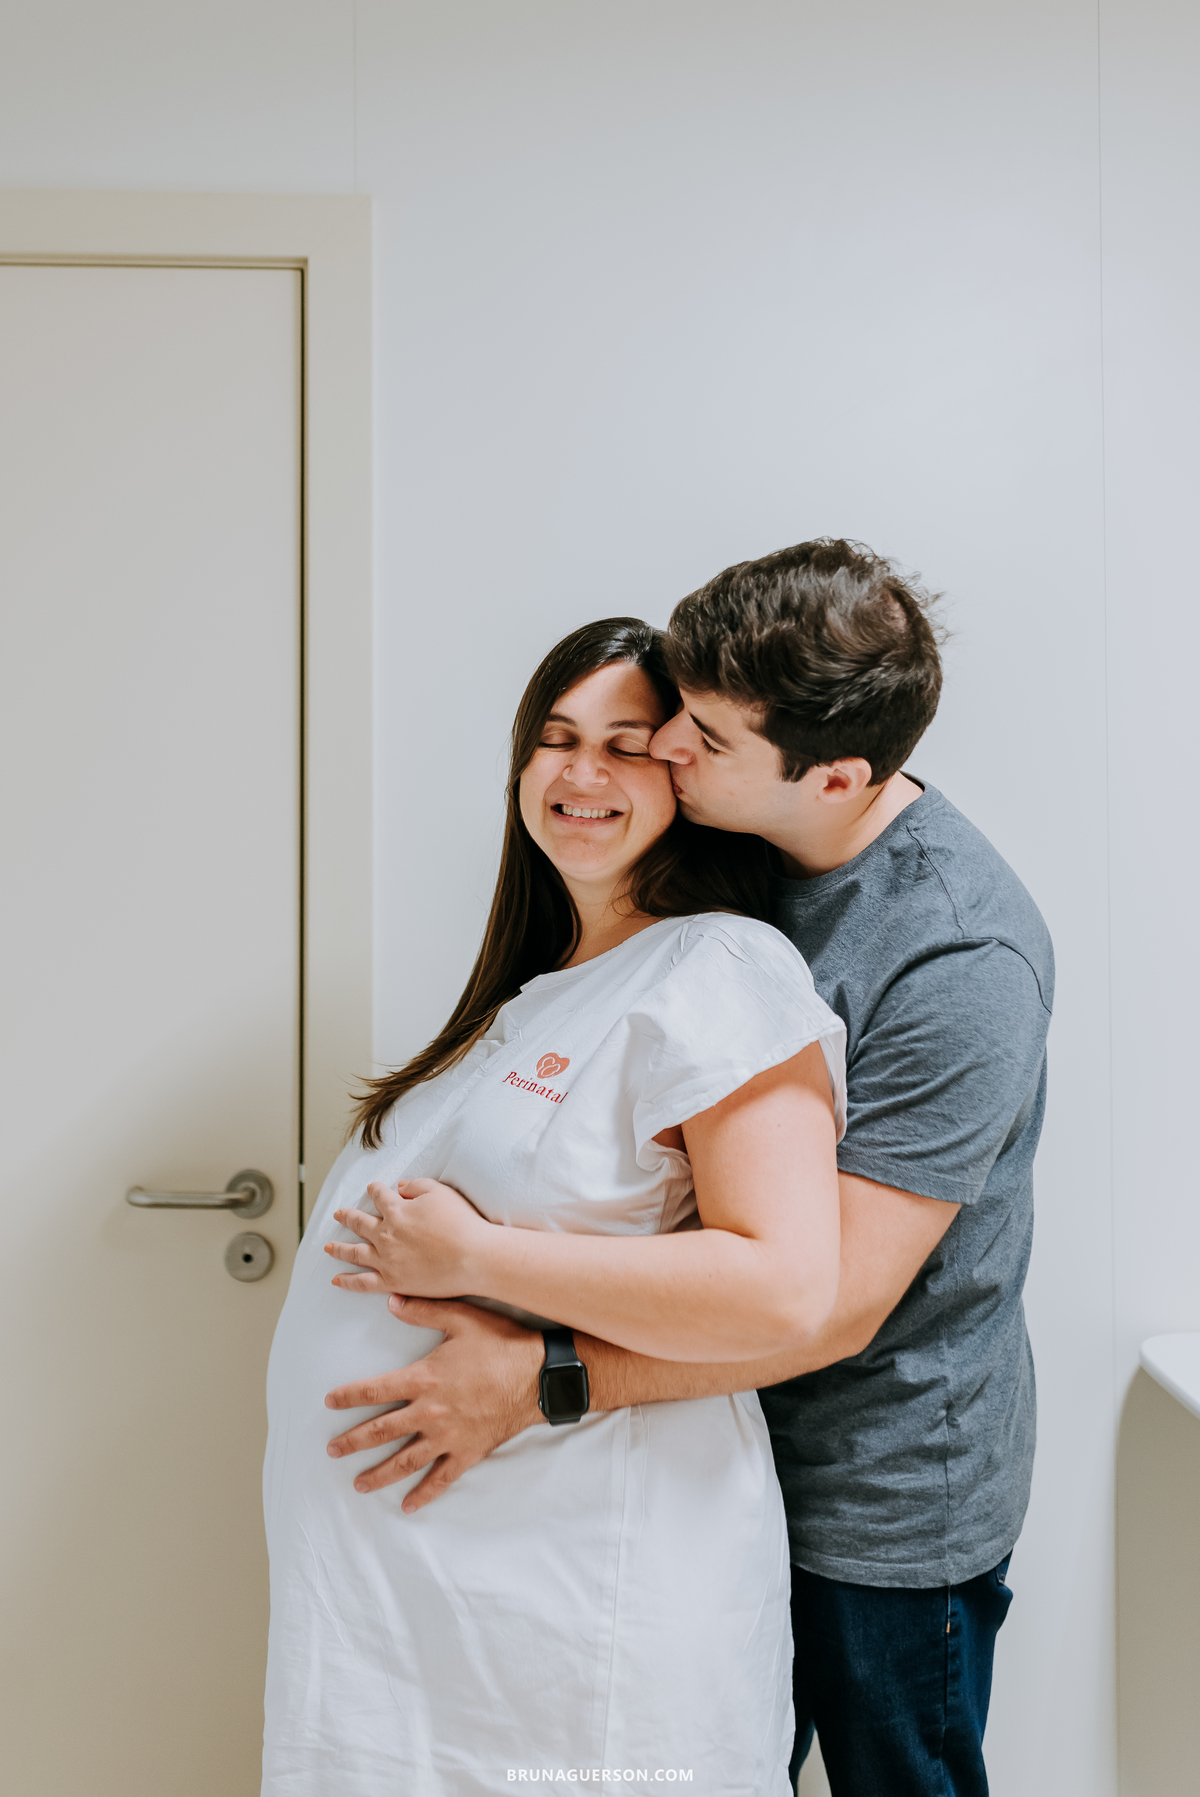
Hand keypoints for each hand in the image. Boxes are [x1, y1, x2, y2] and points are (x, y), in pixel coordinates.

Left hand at [324, 1296, 544, 1511]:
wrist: (539, 1376)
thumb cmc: (502, 1344)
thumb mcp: (462, 1318)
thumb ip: (424, 1310)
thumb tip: (390, 1301)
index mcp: (424, 1379)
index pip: (375, 1391)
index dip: (349, 1396)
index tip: (329, 1402)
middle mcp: (430, 1412)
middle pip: (382, 1431)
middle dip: (353, 1441)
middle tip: (332, 1451)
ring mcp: (448, 1437)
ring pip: (405, 1461)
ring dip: (378, 1473)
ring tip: (358, 1484)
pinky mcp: (468, 1452)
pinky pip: (441, 1478)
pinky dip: (423, 1494)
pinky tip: (408, 1505)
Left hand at [325, 1177, 488, 1295]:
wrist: (473, 1257)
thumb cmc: (461, 1222)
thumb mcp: (440, 1192)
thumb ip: (416, 1186)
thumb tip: (400, 1189)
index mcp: (397, 1211)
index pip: (380, 1196)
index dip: (375, 1190)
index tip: (372, 1188)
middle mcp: (386, 1234)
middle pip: (360, 1223)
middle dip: (348, 1217)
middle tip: (338, 1214)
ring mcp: (387, 1260)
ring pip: (355, 1253)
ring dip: (339, 1249)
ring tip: (328, 1248)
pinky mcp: (393, 1282)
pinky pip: (363, 1283)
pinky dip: (348, 1282)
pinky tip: (336, 1280)